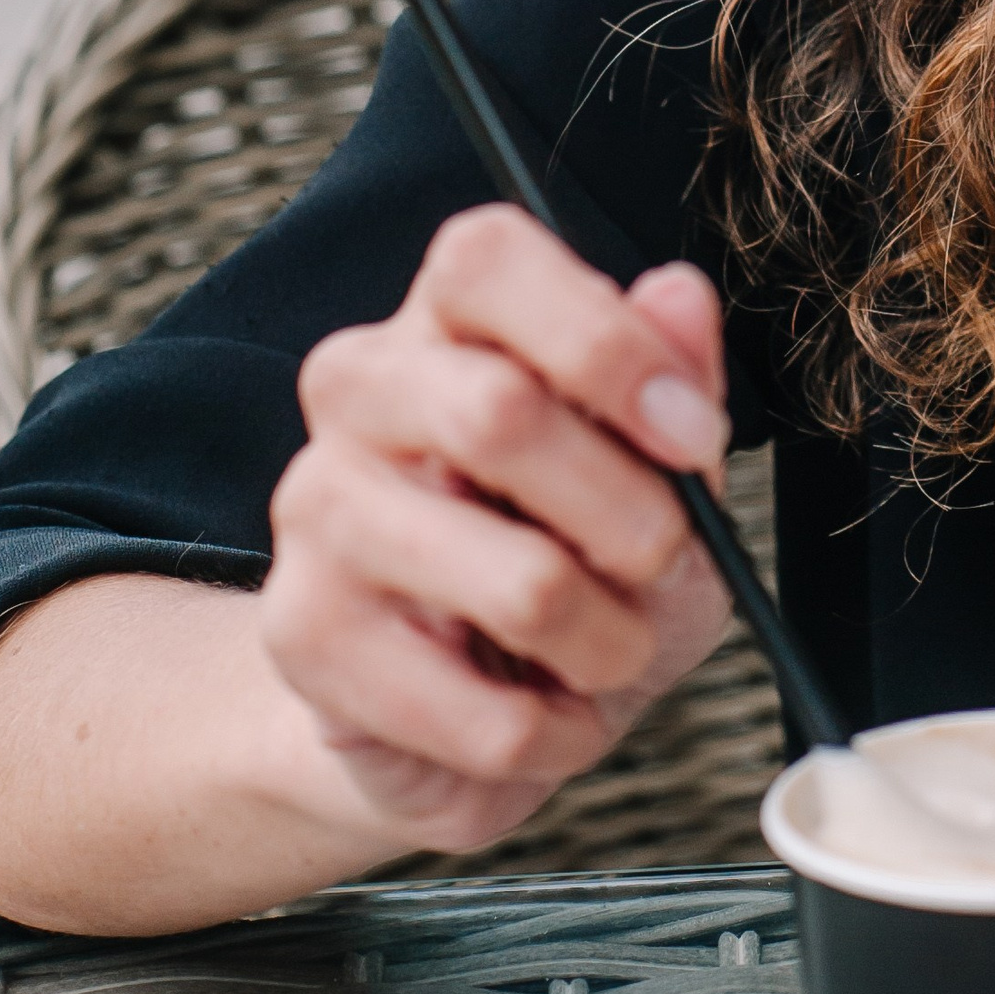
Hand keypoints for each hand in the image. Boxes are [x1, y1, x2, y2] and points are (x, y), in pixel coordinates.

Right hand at [259, 206, 733, 853]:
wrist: (461, 708)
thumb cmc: (578, 556)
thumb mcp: (660, 468)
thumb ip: (676, 381)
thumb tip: (678, 295)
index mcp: (451, 318)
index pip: (484, 261)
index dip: (605, 341)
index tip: (692, 431)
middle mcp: (361, 389)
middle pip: (499, 413)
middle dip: (632, 514)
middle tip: (666, 560)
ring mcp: (316, 509)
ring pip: (518, 579)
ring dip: (608, 639)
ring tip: (611, 648)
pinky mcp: (302, 636)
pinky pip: (483, 711)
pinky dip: (557, 732)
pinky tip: (549, 716)